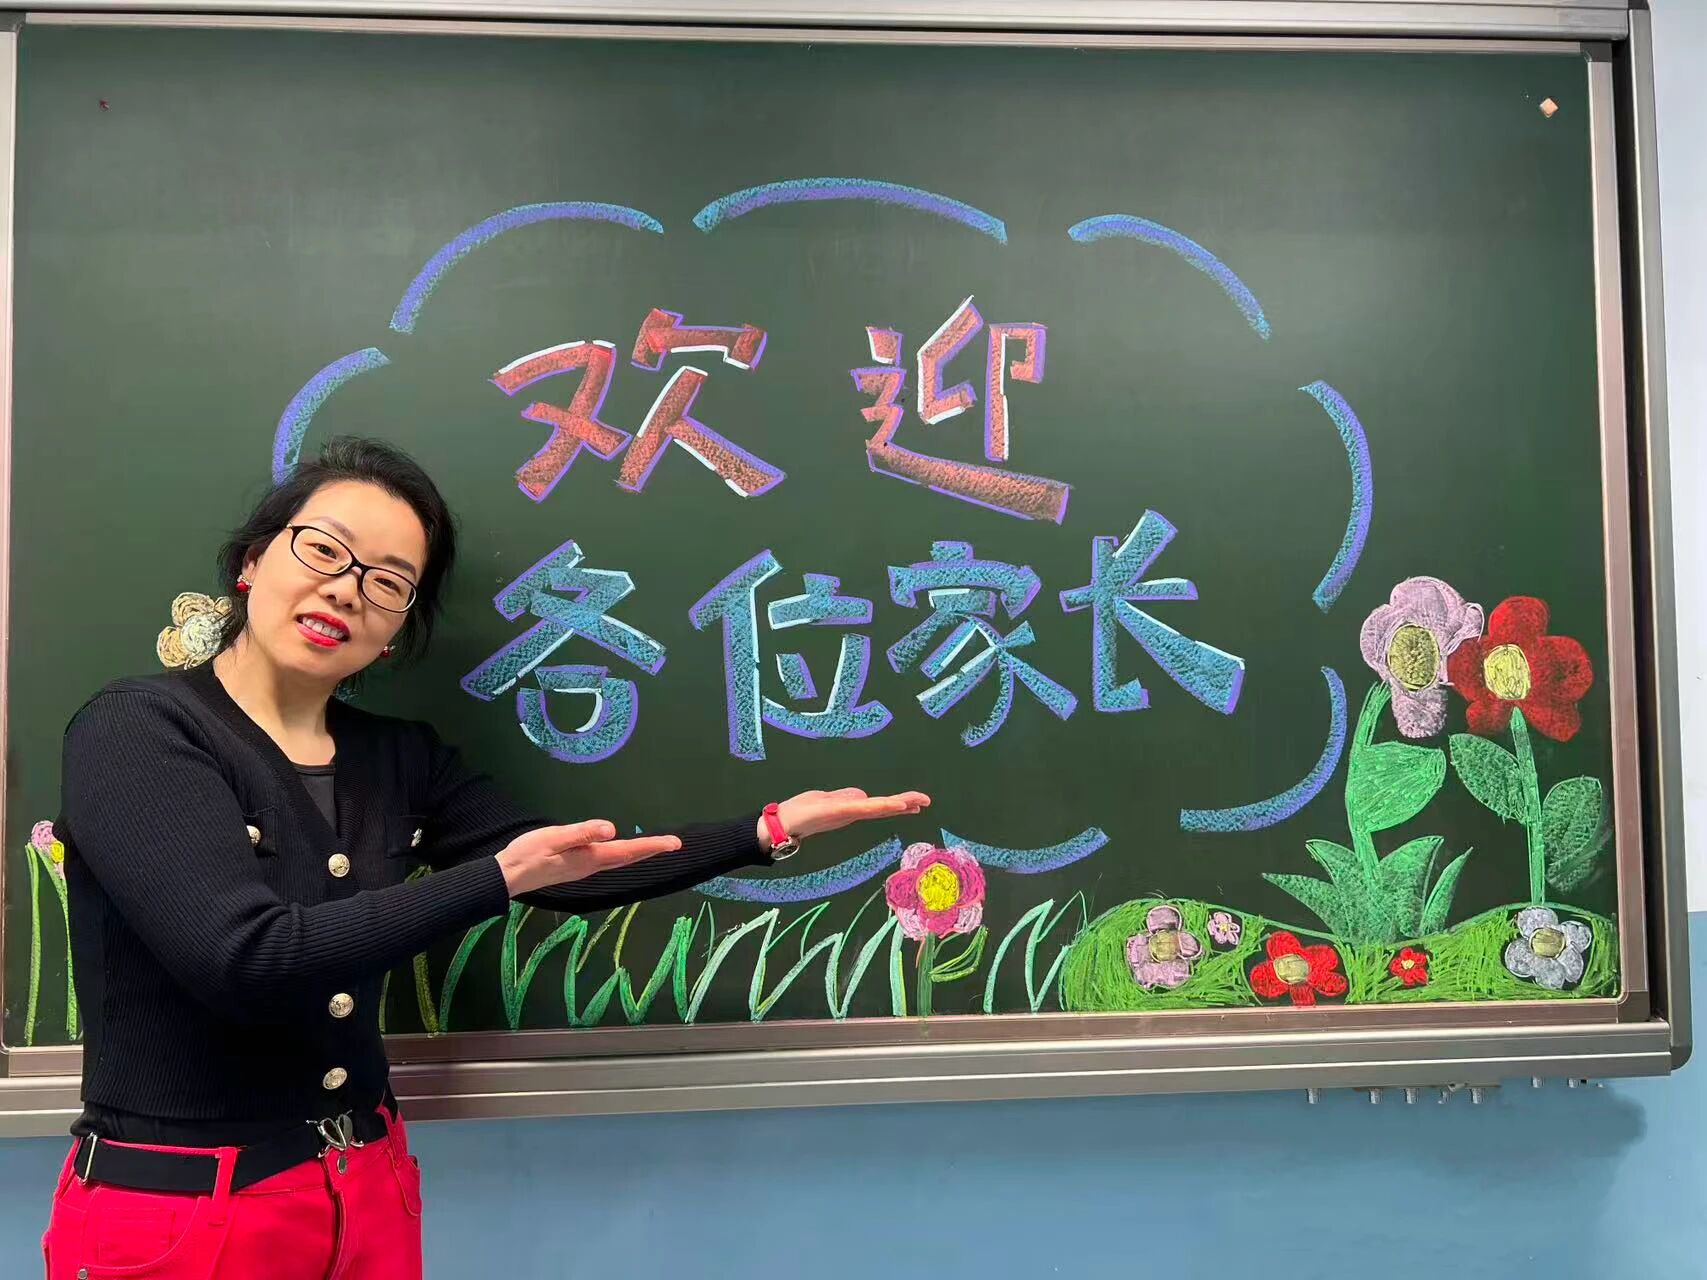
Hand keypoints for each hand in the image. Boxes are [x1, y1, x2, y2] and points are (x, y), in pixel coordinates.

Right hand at [496, 821, 682, 897]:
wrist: (509, 876)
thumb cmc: (528, 854)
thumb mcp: (554, 838)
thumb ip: (582, 833)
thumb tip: (611, 828)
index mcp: (590, 858)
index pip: (628, 851)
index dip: (652, 846)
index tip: (675, 843)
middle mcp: (592, 866)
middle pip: (628, 858)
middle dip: (652, 850)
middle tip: (675, 844)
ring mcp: (584, 868)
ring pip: (620, 861)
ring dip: (640, 853)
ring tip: (656, 846)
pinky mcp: (576, 867)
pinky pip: (608, 861)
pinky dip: (623, 854)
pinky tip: (622, 851)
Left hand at [759, 787, 931, 850]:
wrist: (780, 825)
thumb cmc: (801, 812)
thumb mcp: (826, 800)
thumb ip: (844, 798)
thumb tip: (863, 797)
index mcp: (850, 809)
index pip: (879, 805)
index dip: (899, 803)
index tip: (919, 802)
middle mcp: (851, 811)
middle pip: (882, 806)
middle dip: (904, 803)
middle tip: (927, 801)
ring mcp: (845, 812)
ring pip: (875, 807)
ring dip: (894, 804)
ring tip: (914, 802)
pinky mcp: (836, 811)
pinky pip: (861, 807)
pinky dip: (877, 806)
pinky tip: (890, 805)